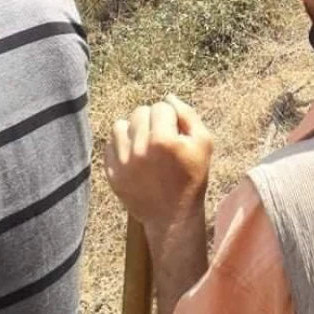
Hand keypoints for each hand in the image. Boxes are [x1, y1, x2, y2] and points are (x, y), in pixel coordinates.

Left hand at [105, 95, 212, 236]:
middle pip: (140, 112)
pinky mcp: (112, 174)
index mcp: (163, 139)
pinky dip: (121, 146)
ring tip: (144, 144)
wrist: (174, 217)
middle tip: (161, 138)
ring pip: (120, 125)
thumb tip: (169, 97)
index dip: (170, 117)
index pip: (160, 107)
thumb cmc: (192, 177)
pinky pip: (109, 144)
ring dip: (133, 130)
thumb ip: (188, 115)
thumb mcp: (203, 143)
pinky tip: (134, 156)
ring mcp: (123, 162)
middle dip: (152, 120)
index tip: (175, 132)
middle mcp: (140, 148)